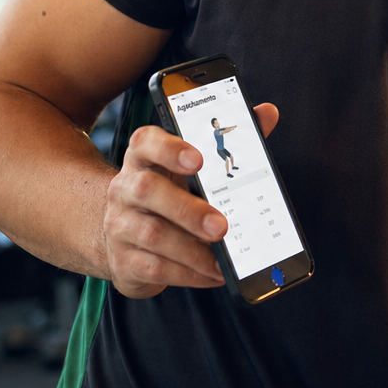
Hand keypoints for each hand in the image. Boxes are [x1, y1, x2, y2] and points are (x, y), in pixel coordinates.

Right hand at [101, 103, 277, 298]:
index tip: (199, 158)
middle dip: (188, 209)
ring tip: (223, 258)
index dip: (169, 148)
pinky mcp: (123, 260)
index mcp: (143, 158)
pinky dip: (188, 274)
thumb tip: (267, 114)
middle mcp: (126, 188)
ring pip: (152, 234)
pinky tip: (213, 274)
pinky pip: (154, 268)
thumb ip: (228, 140)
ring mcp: (120, 225)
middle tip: (220, 226)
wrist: (124, 237)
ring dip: (192, 249)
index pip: (146, 142)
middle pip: (148, 191)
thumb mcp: (191, 167)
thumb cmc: (170, 193)